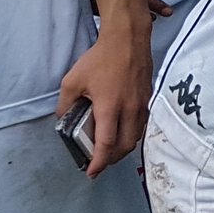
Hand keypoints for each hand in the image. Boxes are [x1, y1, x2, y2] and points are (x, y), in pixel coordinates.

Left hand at [58, 28, 150, 175]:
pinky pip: (141, 124)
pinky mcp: (148, 98)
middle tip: (98, 162)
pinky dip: (131, 134)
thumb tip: (66, 120)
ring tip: (109, 148)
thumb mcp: (72, 81)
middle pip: (125, 146)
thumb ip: (66, 105)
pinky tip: (121, 130)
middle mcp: (130, 109)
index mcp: (110, 107)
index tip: (91, 172)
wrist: (128, 40)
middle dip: (112, 159)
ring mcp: (142, 104)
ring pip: (136, 137)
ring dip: (123, 147)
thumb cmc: (100, 59)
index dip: (98, 162)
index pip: (107, 144)